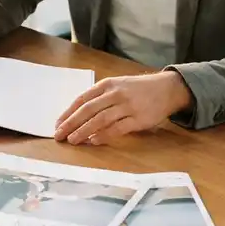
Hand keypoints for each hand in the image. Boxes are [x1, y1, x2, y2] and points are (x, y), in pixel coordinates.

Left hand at [54, 71, 192, 144]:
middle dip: (71, 123)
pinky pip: (117, 128)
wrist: (167, 89)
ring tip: (73, 140)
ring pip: (100, 120)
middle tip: (59, 135)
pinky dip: (104, 135)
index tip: (57, 124)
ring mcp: (127, 106)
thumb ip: (100, 97)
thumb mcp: (117, 85)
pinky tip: (93, 141)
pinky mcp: (139, 119)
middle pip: (88, 110)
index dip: (68, 113)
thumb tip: (77, 115)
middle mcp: (115, 94)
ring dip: (84, 131)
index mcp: (107, 84)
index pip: (82, 99)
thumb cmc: (137, 89)